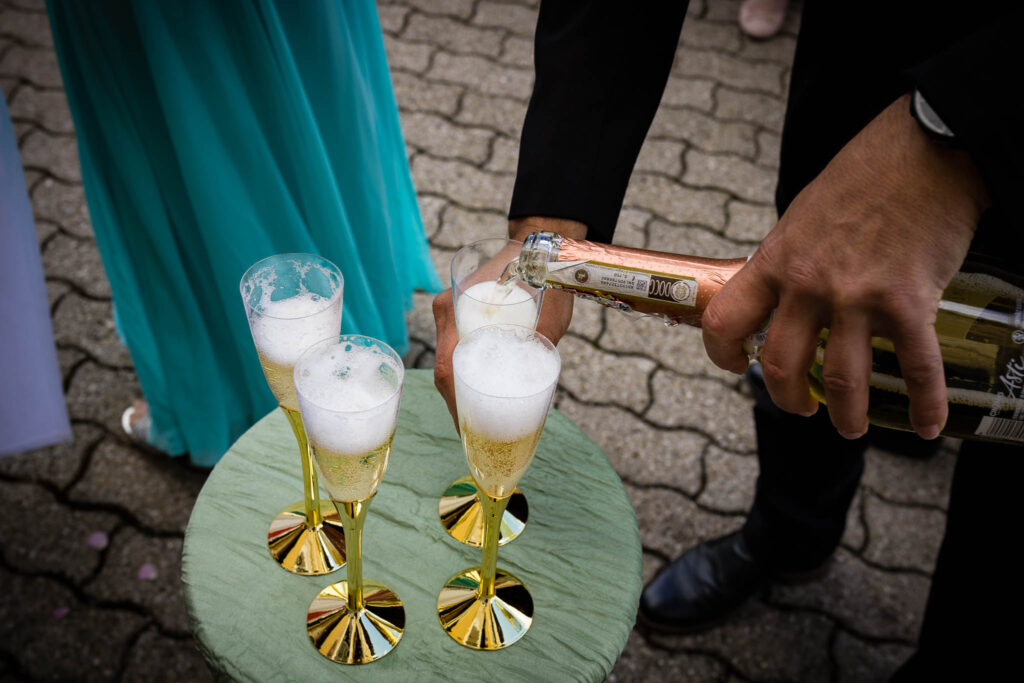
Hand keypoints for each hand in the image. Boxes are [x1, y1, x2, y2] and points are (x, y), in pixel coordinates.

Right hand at [433, 217, 584, 429]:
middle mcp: (449, 310)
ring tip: (478, 426)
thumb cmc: (547, 274)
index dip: (456, 403)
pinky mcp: (463, 318)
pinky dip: (466, 377)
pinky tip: (478, 400)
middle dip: (458, 407)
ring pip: (451, 365)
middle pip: (446, 371)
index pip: (448, 367)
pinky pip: (459, 353)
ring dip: (460, 395)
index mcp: (458, 307)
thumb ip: (540, 339)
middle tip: (476, 438)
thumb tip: (538, 381)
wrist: (541, 243)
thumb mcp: (549, 311)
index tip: (468, 429)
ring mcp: (454, 314)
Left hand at [702, 94, 989, 438]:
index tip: (734, 366)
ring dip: (847, 415)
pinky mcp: (910, 303)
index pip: (724, 320)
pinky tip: (925, 425)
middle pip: (779, 366)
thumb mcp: (801, 218)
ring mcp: (858, 298)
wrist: (925, 152)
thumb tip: (782, 297)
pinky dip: (924, 404)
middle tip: (801, 408)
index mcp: (775, 262)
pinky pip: (915, 367)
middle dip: (787, 400)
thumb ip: (788, 262)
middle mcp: (808, 285)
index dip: (721, 354)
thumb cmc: (863, 178)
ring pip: (840, 380)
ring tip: (851, 427)